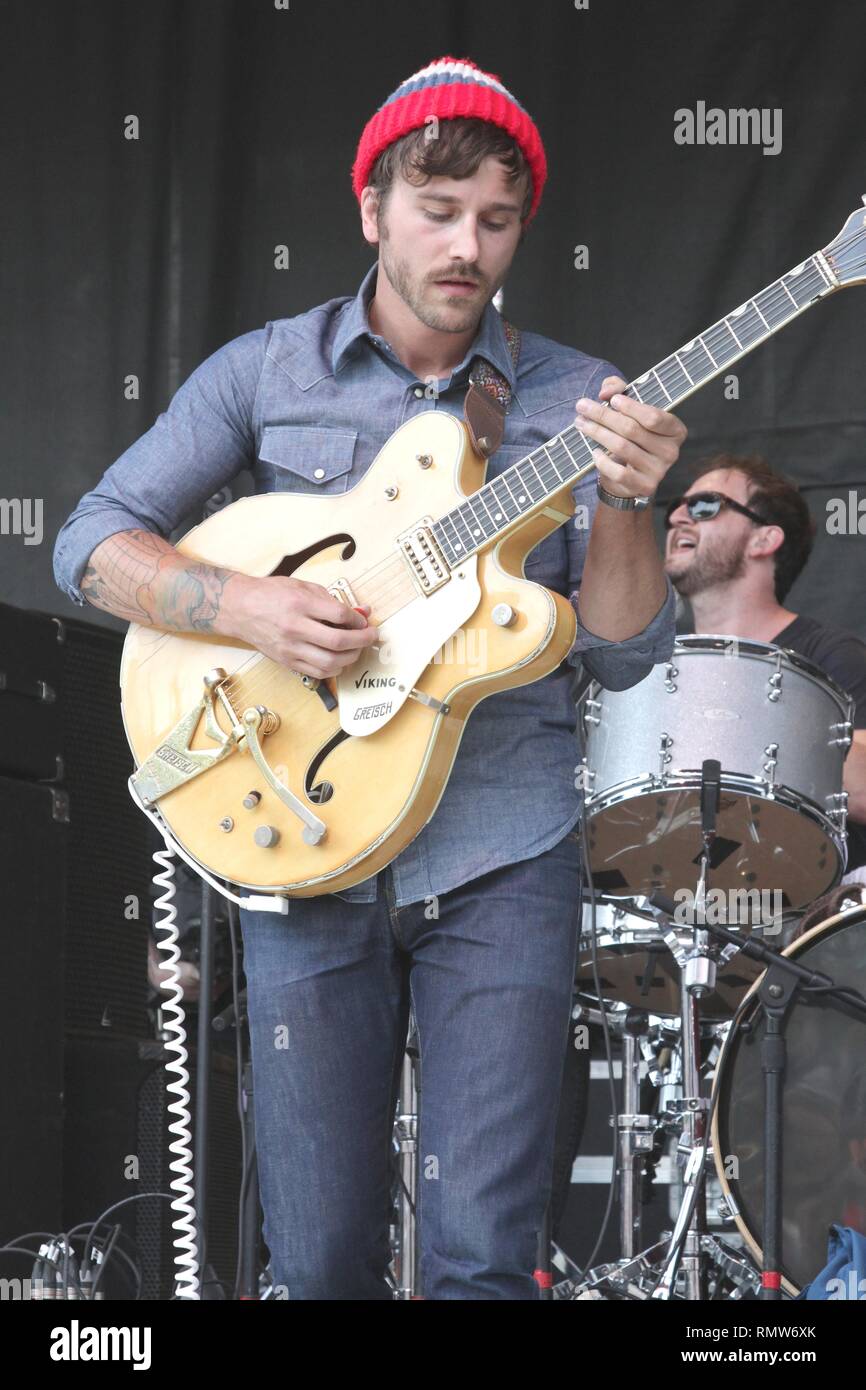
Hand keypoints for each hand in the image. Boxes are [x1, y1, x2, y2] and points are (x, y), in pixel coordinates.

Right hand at [225, 574, 378, 678]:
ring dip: (351, 658)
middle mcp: (295, 628)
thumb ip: (332, 601)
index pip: (340, 615)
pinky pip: (318, 672)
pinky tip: (340, 660)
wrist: (240, 608)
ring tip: (356, 649)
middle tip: (371, 636)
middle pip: (338, 642)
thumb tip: (361, 611)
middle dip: (362, 641)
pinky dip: (334, 669)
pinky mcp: (287, 662)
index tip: (363, 620)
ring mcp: (290, 648)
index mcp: (300, 604)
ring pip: (330, 663)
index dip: (358, 620)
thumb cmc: (271, 594)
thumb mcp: (303, 587)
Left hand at [575, 375, 686, 500]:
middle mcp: (671, 451)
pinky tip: (594, 452)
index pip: (653, 417)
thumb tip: (607, 391)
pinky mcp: (644, 487)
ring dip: (597, 433)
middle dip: (603, 415)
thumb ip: (619, 390)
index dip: (630, 407)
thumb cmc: (632, 437)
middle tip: (582, 406)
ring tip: (581, 423)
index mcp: (675, 430)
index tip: (611, 400)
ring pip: (622, 447)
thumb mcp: (629, 409)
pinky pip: (618, 472)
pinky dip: (602, 461)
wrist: (632, 477)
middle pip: (632, 429)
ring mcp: (659, 471)